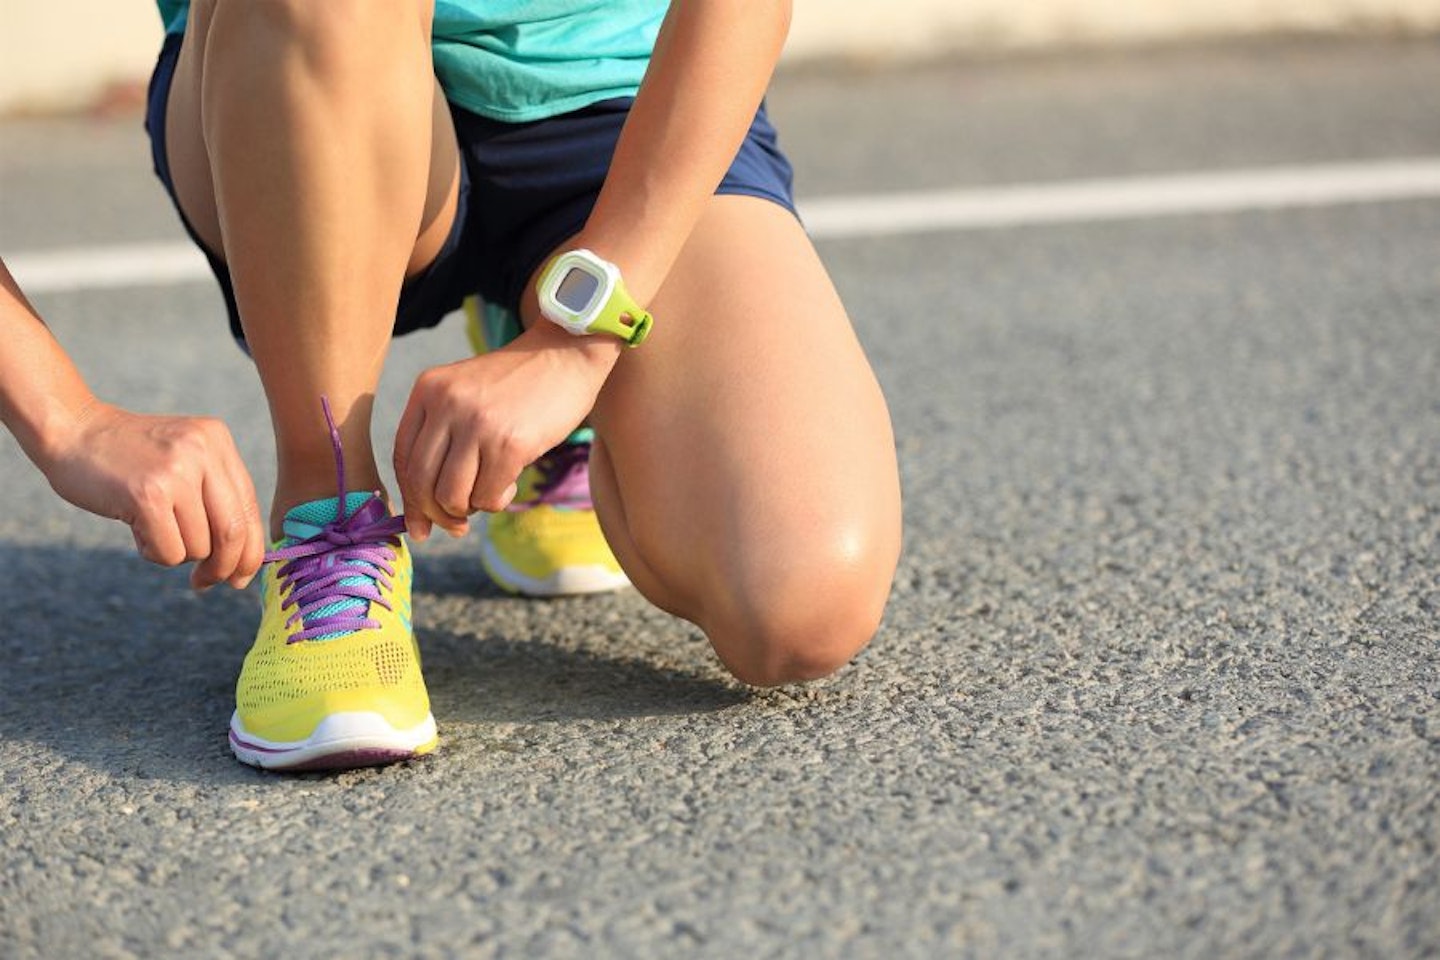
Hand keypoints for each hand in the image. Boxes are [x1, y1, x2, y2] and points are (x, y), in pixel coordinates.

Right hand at [43, 402, 264, 590]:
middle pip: (234, 532)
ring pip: (200, 547)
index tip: (240, 576)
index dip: (249, 551)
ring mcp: (176, 472)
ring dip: (176, 552)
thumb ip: (214, 498)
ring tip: (150, 525)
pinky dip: (153, 552)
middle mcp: (204, 451)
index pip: (250, 508)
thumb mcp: (183, 460)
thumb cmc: (127, 458)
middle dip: (224, 568)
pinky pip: (169, 552)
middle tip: (204, 582)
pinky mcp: (147, 494)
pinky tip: (135, 527)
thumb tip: (241, 564)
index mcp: (218, 441)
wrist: (71, 431)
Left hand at [393, 324, 619, 540]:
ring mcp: (478, 423)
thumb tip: (425, 508)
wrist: (566, 353)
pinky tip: (511, 484)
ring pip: (451, 496)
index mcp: (429, 390)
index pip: (403, 458)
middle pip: (422, 482)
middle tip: (456, 525)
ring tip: (489, 494)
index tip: (419, 525)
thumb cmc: (519, 383)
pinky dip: (497, 501)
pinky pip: (488, 496)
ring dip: (469, 508)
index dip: (410, 499)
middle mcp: (447, 404)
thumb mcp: (466, 393)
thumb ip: (443, 435)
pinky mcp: (510, 443)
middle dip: (437, 514)